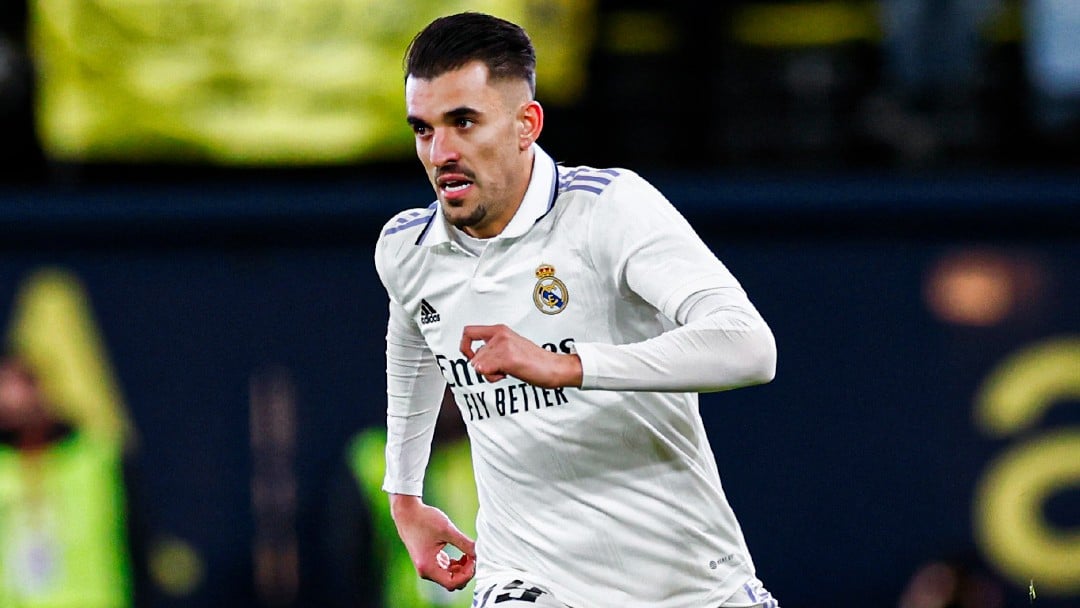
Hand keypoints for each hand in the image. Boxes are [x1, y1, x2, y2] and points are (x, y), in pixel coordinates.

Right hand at [390, 494, 475, 590]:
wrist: (407, 512)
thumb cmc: (424, 520)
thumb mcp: (447, 530)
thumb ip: (464, 543)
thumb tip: (479, 553)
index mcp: (428, 568)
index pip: (452, 583)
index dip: (467, 574)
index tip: (474, 559)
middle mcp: (425, 571)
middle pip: (451, 582)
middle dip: (465, 572)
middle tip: (473, 556)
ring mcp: (425, 567)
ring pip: (448, 576)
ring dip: (461, 569)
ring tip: (468, 553)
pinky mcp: (427, 561)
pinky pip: (444, 570)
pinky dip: (454, 565)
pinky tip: (462, 554)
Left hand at [460, 324, 581, 387]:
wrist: (553, 367)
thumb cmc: (534, 361)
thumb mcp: (510, 348)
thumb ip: (492, 350)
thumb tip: (473, 360)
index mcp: (500, 330)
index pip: (468, 332)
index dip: (464, 347)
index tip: (470, 357)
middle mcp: (500, 335)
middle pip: (474, 357)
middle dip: (484, 368)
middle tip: (501, 368)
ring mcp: (503, 345)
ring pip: (478, 366)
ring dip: (490, 374)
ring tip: (507, 370)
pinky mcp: (507, 358)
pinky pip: (485, 371)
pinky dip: (493, 377)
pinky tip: (507, 373)